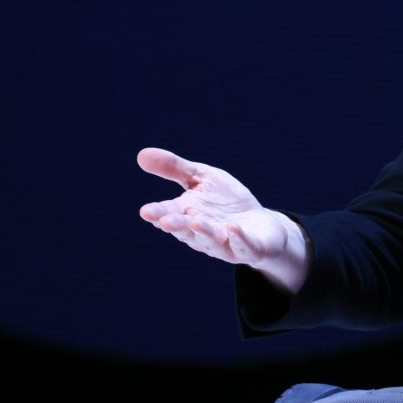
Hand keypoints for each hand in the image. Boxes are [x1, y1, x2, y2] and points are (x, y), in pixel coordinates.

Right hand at [137, 147, 307, 292]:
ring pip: (212, 240)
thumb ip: (175, 169)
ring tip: (196, 221)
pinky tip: (233, 228)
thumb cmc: (227, 202)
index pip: (170, 215)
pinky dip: (239, 239)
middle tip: (164, 221)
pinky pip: (244, 246)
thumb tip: (141, 154)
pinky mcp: (250, 248)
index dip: (158, 214)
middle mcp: (203, 234)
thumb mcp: (202, 178)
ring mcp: (226, 243)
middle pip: (187, 231)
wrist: (262, 225)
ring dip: (204, 232)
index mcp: (188, 216)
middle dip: (176, 226)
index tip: (146, 211)